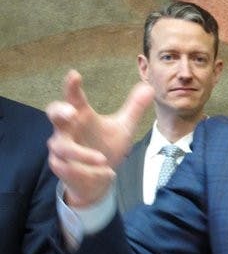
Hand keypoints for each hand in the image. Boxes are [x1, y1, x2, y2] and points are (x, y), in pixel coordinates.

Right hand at [46, 70, 152, 206]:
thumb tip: (148, 87)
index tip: (75, 74)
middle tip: (71, 112)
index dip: (72, 86)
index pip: (74, 98)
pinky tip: (104, 174)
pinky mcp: (60, 167)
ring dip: (82, 154)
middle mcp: (67, 129)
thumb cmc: (105, 147)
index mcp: (81, 116)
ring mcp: (61, 148)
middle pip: (54, 114)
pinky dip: (87, 172)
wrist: (97, 179)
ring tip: (103, 160)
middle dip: (60, 111)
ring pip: (62, 147)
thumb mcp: (123, 127)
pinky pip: (68, 168)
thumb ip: (134, 109)